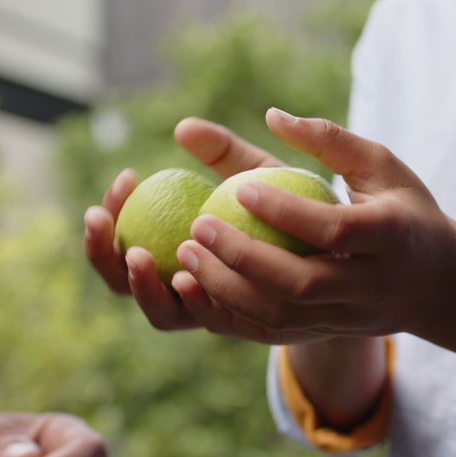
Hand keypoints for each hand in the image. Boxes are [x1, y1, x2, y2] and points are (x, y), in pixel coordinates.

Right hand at [83, 118, 326, 343]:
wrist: (356, 260)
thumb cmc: (301, 210)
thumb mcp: (262, 178)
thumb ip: (226, 155)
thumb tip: (184, 126)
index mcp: (176, 255)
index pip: (123, 243)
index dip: (107, 219)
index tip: (120, 181)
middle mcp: (188, 290)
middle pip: (126, 283)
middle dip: (102, 255)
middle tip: (98, 218)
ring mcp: (214, 314)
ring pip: (163, 313)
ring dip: (142, 286)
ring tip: (137, 252)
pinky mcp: (246, 331)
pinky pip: (211, 322)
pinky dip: (194, 304)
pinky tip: (188, 277)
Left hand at [172, 108, 455, 337]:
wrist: (438, 284)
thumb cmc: (404, 209)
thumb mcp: (381, 166)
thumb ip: (330, 139)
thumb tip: (272, 115)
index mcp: (392, 236)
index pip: (334, 230)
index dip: (286, 214)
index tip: (242, 189)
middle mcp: (371, 285)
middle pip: (300, 284)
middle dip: (243, 258)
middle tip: (197, 227)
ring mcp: (348, 318)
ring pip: (280, 318)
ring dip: (226, 290)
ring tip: (185, 254)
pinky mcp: (327, 334)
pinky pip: (270, 334)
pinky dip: (230, 314)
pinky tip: (197, 284)